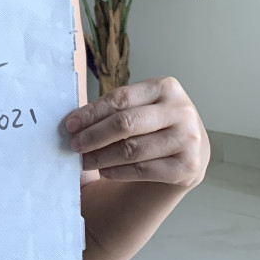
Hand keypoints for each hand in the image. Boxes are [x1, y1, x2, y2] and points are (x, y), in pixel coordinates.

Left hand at [65, 76, 209, 187]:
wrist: (188, 151)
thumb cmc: (154, 125)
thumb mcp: (141, 107)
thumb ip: (115, 110)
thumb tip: (74, 123)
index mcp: (166, 87)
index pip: (120, 98)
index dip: (91, 113)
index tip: (70, 125)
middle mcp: (181, 111)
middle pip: (126, 124)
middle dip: (93, 136)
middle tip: (74, 145)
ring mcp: (188, 139)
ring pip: (132, 150)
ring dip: (101, 158)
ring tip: (85, 161)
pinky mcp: (188, 167)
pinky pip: (143, 170)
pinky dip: (118, 172)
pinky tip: (105, 171)